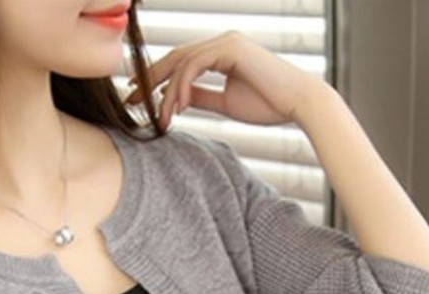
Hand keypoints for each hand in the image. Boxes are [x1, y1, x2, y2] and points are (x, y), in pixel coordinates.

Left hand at [123, 31, 323, 128]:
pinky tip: (175, 108)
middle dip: (149, 81)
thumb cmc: (269, 105)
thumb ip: (202, 97)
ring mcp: (225, 42)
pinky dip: (181, 87)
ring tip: (157, 118)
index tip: (139, 99)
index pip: (181, 63)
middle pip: (175, 58)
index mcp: (221, 53)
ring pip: (182, 63)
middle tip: (129, 101)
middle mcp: (221, 42)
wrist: (299, 104)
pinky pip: (194, 66)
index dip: (157, 81)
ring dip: (164, 92)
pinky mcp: (229, 48)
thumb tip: (178, 99)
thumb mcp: (226, 103)